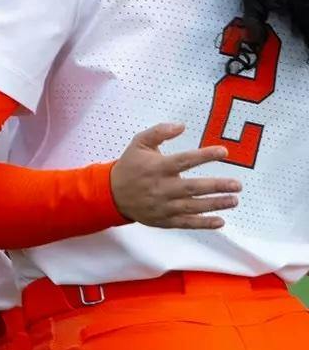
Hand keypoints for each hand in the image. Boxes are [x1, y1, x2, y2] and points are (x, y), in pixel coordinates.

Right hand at [110, 123, 241, 229]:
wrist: (112, 193)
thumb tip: (181, 125)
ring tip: (233, 200)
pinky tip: (220, 221)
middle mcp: (161, 187)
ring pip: (193, 207)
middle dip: (217, 186)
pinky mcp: (164, 219)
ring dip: (215, 204)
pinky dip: (203, 223)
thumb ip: (159, 132)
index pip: (184, 160)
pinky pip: (187, 223)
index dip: (204, 156)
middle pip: (193, 187)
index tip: (223, 152)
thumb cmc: (130, 166)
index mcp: (157, 167)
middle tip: (237, 185)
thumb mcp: (139, 143)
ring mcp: (163, 206)